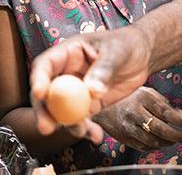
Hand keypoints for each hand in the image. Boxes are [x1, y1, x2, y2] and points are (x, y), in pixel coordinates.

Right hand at [30, 27, 153, 139]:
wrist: (143, 57)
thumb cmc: (126, 44)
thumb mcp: (116, 52)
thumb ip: (104, 69)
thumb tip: (92, 90)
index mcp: (68, 53)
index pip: (46, 64)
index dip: (38, 78)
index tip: (39, 93)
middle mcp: (67, 73)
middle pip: (47, 93)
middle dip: (44, 111)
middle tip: (46, 127)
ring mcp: (76, 91)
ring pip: (61, 111)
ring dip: (67, 124)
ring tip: (83, 132)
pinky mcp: (88, 105)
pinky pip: (81, 119)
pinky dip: (86, 129)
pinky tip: (96, 135)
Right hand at [94, 86, 181, 150]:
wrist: (101, 106)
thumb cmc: (129, 97)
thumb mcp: (147, 93)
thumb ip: (164, 104)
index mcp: (143, 98)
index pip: (167, 112)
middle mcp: (135, 113)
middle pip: (161, 129)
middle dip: (179, 136)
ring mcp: (128, 127)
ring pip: (154, 141)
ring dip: (169, 143)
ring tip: (179, 140)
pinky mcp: (124, 138)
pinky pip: (144, 147)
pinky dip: (157, 146)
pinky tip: (164, 142)